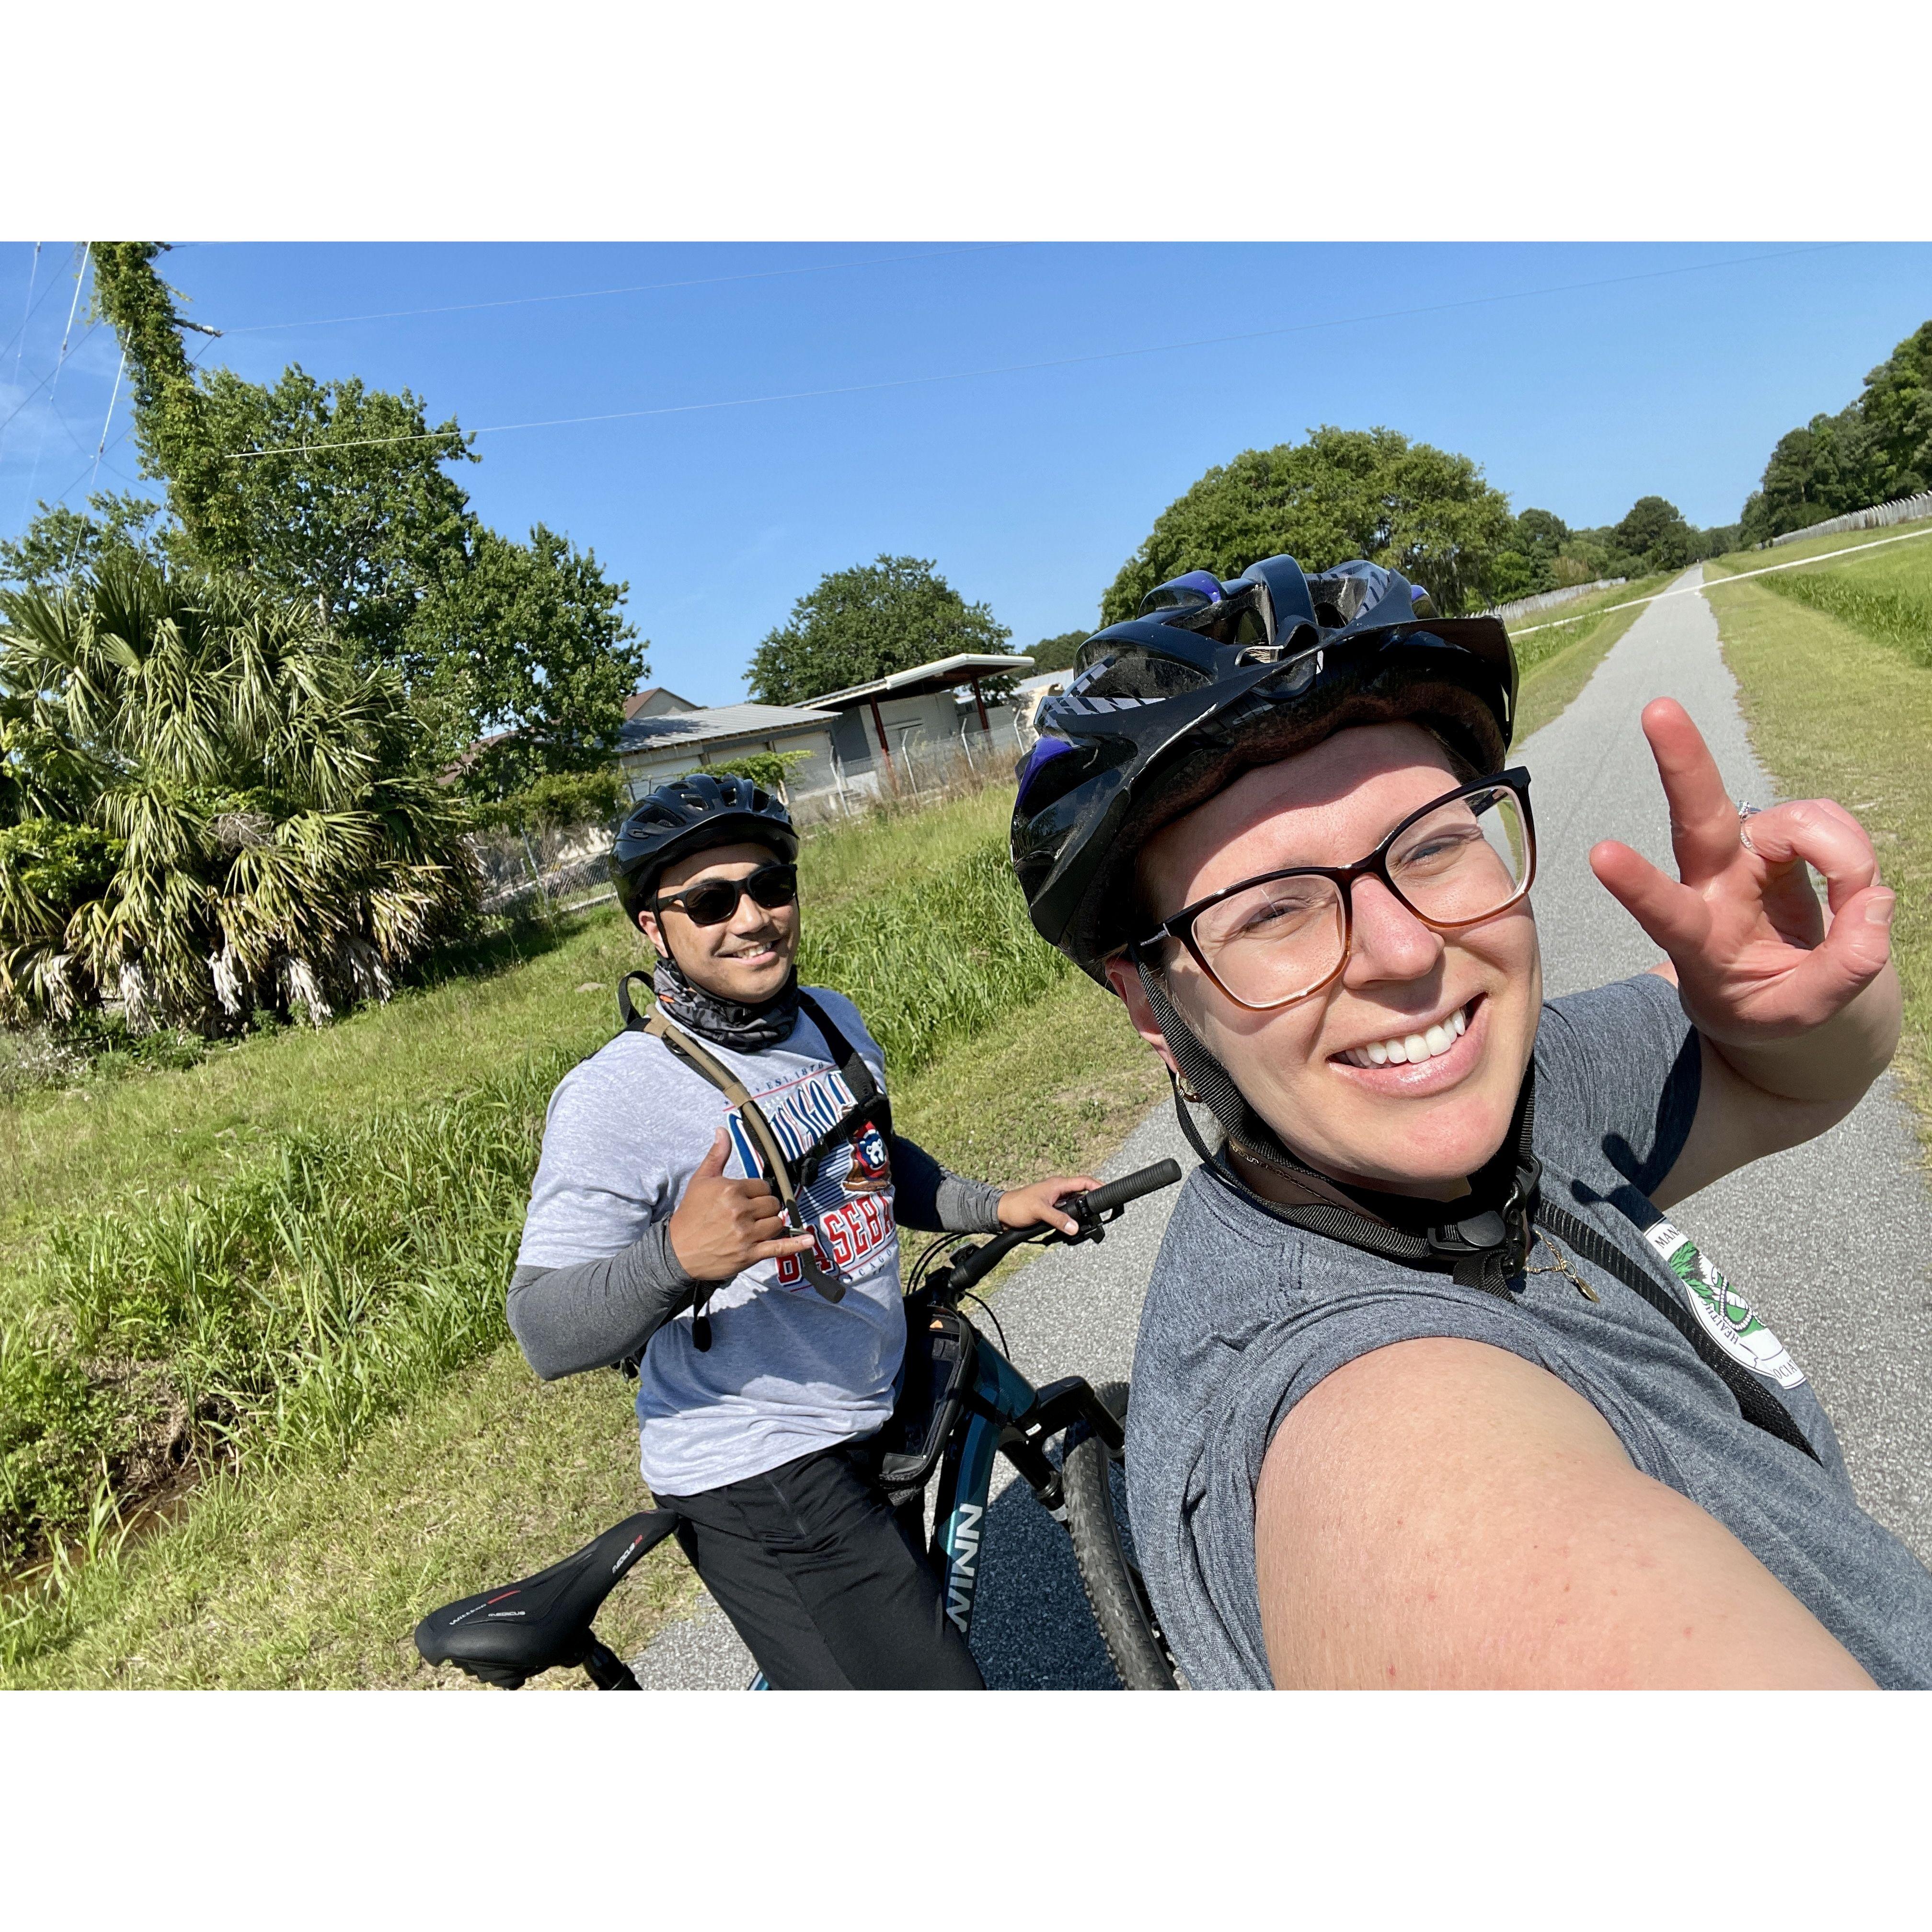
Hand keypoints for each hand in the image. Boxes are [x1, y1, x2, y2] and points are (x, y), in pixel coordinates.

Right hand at [667, 1130, 817, 1280]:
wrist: (677, 1252)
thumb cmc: (689, 1215)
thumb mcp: (700, 1181)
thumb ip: (717, 1155)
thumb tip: (722, 1131)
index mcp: (731, 1190)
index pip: (763, 1186)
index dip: (758, 1192)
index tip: (748, 1199)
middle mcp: (741, 1211)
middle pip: (772, 1204)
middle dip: (765, 1208)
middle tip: (750, 1214)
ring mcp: (746, 1234)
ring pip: (777, 1222)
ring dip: (771, 1224)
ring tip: (757, 1227)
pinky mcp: (750, 1254)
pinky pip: (779, 1247)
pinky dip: (796, 1244)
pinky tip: (808, 1239)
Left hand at [997, 1174, 1102, 1237]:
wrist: (1001, 1213)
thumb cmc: (1017, 1206)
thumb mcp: (1040, 1211)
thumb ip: (1058, 1219)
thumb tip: (1075, 1227)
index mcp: (1058, 1184)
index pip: (1084, 1181)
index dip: (1097, 1186)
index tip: (1108, 1194)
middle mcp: (1059, 1191)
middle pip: (1082, 1195)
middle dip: (1091, 1205)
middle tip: (1099, 1215)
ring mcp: (1056, 1201)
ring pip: (1075, 1207)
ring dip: (1080, 1215)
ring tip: (1086, 1224)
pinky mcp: (1052, 1211)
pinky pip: (1067, 1215)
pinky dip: (1071, 1221)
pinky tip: (1071, 1229)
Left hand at [1588, 698, 1894, 1045]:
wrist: (1779, 997)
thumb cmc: (1771, 1006)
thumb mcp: (1802, 1013)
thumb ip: (1841, 971)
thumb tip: (1873, 904)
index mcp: (1697, 939)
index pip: (1665, 912)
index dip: (1636, 885)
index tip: (1599, 854)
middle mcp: (1713, 883)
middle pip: (1698, 817)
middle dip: (1682, 762)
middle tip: (1657, 709)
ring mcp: (1746, 853)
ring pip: (1796, 820)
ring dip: (1843, 858)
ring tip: (1854, 904)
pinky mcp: (1780, 838)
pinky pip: (1826, 822)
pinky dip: (1853, 856)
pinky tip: (1852, 890)